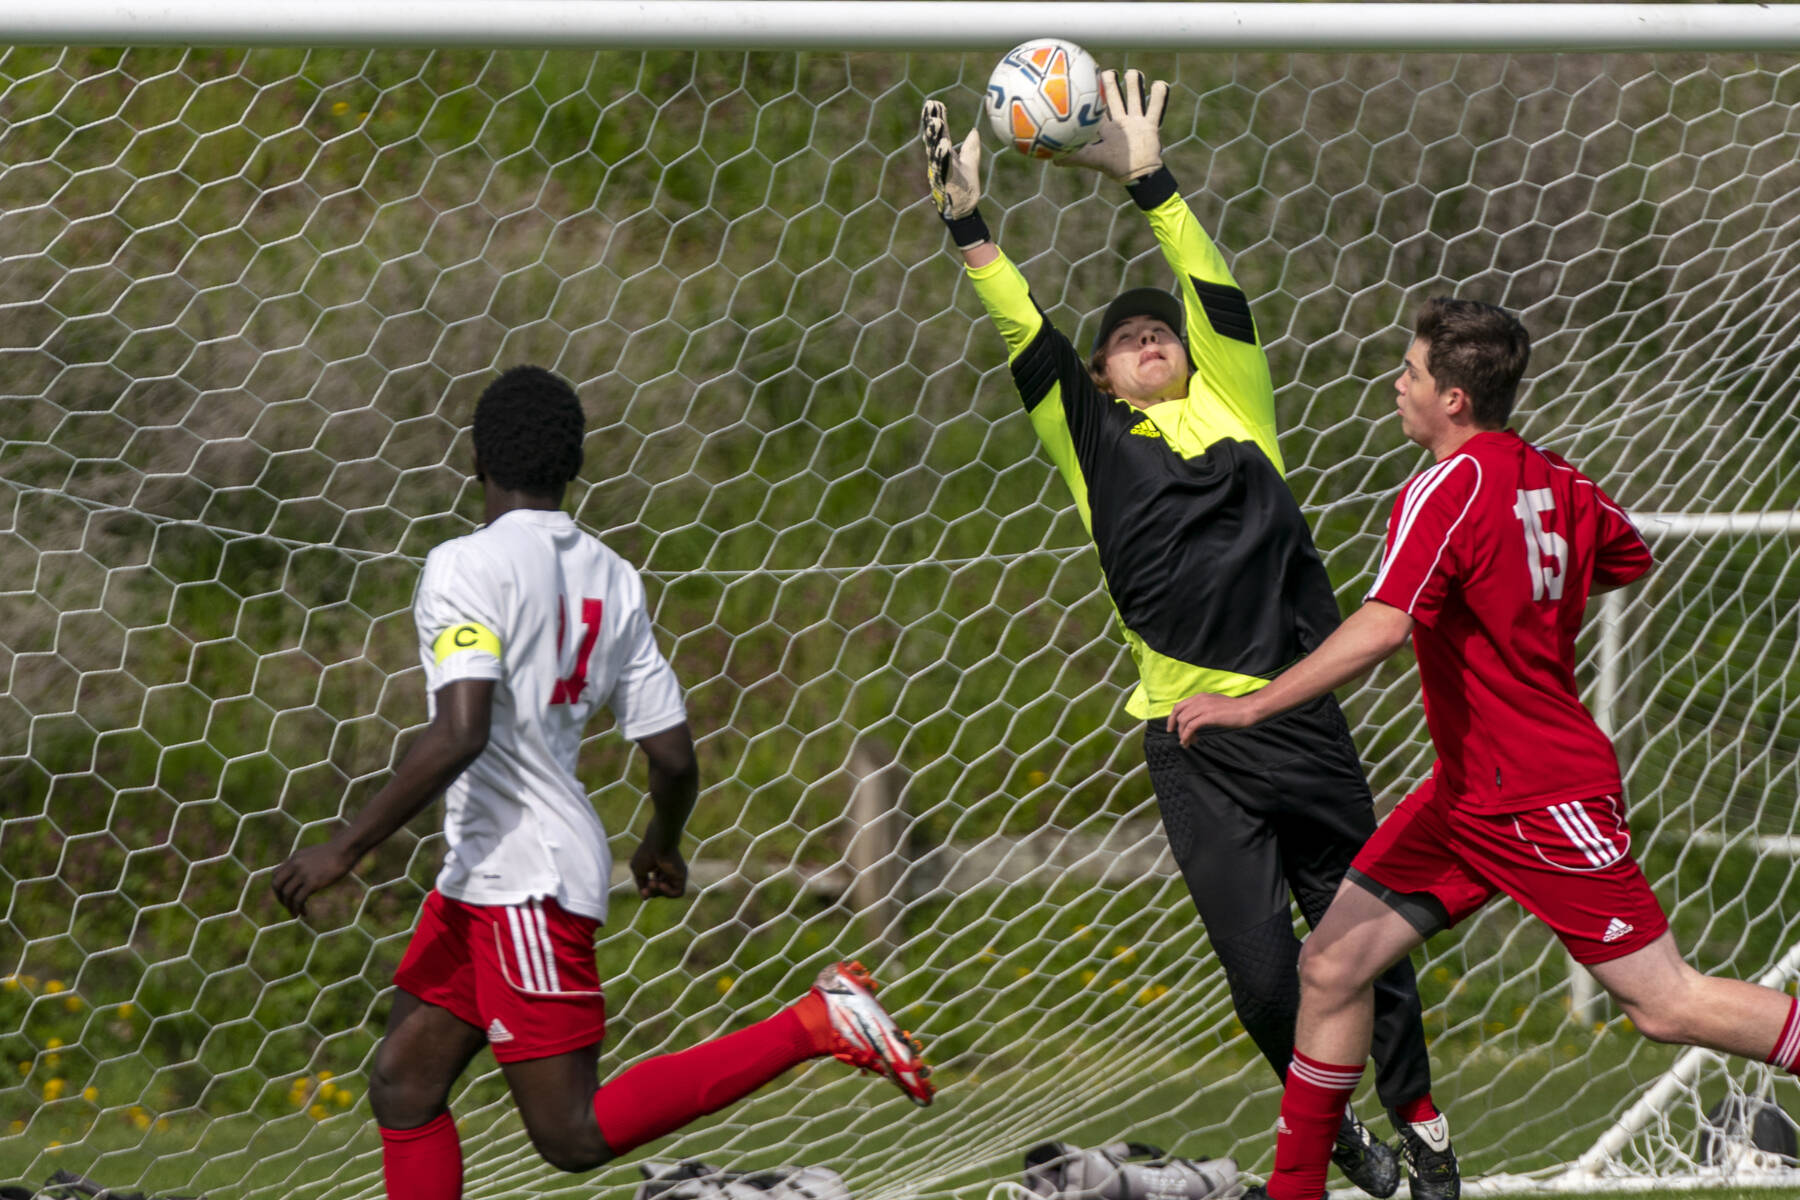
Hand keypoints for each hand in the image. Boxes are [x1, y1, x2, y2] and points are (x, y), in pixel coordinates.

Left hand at [273, 838, 356, 918]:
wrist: (345, 849)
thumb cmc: (334, 853)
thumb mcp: (313, 855)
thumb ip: (303, 864)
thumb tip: (300, 877)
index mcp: (294, 858)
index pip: (276, 874)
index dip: (278, 887)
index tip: (284, 895)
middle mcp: (295, 865)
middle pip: (277, 885)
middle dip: (280, 898)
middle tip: (287, 906)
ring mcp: (302, 874)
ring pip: (287, 894)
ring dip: (290, 907)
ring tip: (296, 913)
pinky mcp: (312, 882)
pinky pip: (299, 899)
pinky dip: (299, 909)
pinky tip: (305, 913)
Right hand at [630, 835, 687, 898]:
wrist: (658, 844)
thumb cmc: (646, 853)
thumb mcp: (638, 870)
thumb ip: (641, 884)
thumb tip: (645, 898)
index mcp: (658, 868)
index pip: (653, 886)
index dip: (647, 890)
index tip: (644, 890)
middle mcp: (668, 872)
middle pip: (660, 891)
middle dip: (652, 892)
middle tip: (648, 885)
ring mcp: (675, 874)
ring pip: (668, 893)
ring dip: (658, 892)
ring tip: (653, 883)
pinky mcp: (682, 876)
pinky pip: (678, 893)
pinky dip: (668, 892)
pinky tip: (662, 884)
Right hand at [920, 99, 983, 222]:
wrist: (964, 210)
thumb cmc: (965, 189)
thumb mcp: (970, 164)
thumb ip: (971, 148)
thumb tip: (973, 131)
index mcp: (945, 155)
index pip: (940, 133)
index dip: (937, 118)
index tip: (934, 103)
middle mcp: (939, 161)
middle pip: (933, 138)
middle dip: (930, 122)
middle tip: (930, 106)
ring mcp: (940, 171)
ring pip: (935, 151)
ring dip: (935, 137)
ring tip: (936, 122)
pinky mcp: (944, 182)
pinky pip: (943, 167)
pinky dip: (943, 156)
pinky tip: (944, 145)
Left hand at [1056, 68, 1167, 182]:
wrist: (1139, 176)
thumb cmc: (1115, 167)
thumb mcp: (1094, 159)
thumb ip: (1076, 157)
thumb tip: (1053, 160)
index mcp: (1106, 127)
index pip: (1096, 108)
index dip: (1091, 95)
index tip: (1086, 79)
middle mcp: (1120, 121)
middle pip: (1114, 96)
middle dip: (1110, 82)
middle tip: (1108, 72)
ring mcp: (1136, 121)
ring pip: (1135, 96)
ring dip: (1135, 84)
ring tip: (1133, 73)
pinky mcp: (1151, 124)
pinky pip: (1157, 105)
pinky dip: (1160, 94)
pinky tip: (1159, 83)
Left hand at [1167, 691, 1259, 744]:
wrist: (1247, 709)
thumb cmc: (1234, 709)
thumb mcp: (1215, 704)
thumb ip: (1203, 708)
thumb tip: (1195, 718)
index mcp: (1200, 696)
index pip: (1179, 705)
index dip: (1172, 717)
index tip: (1172, 728)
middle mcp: (1199, 700)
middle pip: (1178, 713)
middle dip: (1174, 726)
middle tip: (1177, 737)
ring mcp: (1203, 707)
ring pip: (1184, 721)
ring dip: (1183, 734)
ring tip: (1187, 743)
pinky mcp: (1208, 716)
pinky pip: (1191, 726)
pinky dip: (1187, 735)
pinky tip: (1190, 742)